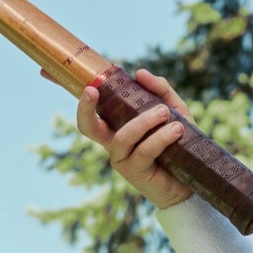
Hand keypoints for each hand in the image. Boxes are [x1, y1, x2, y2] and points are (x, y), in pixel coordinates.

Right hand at [78, 69, 194, 208]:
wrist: (192, 180)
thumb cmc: (180, 143)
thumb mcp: (175, 111)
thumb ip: (160, 91)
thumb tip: (140, 73)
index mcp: (117, 125)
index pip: (91, 110)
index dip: (78, 97)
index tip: (59, 75)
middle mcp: (114, 142)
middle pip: (87, 126)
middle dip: (84, 108)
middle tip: (92, 90)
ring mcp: (122, 158)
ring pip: (123, 136)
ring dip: (144, 121)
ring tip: (165, 112)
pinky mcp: (135, 172)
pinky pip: (144, 151)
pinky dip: (160, 137)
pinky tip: (177, 129)